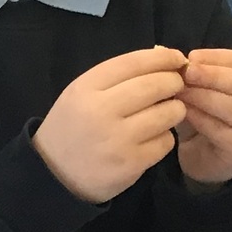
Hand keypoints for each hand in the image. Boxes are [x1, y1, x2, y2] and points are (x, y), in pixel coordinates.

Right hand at [32, 46, 190, 203]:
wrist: (54, 173)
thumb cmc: (73, 126)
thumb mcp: (81, 93)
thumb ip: (116, 77)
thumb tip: (164, 62)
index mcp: (86, 88)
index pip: (133, 63)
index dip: (163, 58)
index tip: (177, 59)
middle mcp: (101, 110)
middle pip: (155, 85)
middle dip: (174, 82)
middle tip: (177, 86)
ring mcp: (118, 138)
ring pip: (167, 113)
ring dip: (175, 109)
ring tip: (167, 112)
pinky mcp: (132, 163)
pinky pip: (166, 141)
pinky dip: (166, 136)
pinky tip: (153, 137)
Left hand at [173, 47, 231, 187]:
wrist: (206, 157)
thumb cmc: (206, 115)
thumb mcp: (200, 89)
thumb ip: (192, 73)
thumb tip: (167, 53)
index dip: (218, 57)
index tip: (191, 56)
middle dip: (215, 75)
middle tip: (187, 72)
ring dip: (206, 97)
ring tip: (181, 92)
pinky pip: (224, 131)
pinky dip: (202, 120)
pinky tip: (184, 113)